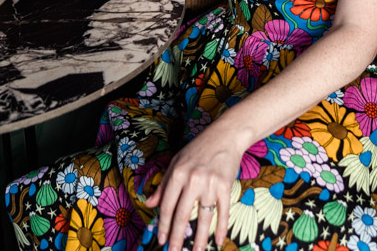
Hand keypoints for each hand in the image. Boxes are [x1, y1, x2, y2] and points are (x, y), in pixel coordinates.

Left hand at [146, 124, 243, 250]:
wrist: (225, 135)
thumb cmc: (198, 149)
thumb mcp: (176, 162)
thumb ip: (163, 184)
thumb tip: (150, 204)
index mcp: (178, 173)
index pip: (167, 205)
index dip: (163, 225)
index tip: (161, 240)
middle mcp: (193, 179)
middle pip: (183, 215)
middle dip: (177, 237)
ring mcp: (210, 183)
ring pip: (204, 217)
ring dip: (200, 238)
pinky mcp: (226, 185)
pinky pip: (223, 211)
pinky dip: (221, 227)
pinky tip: (219, 241)